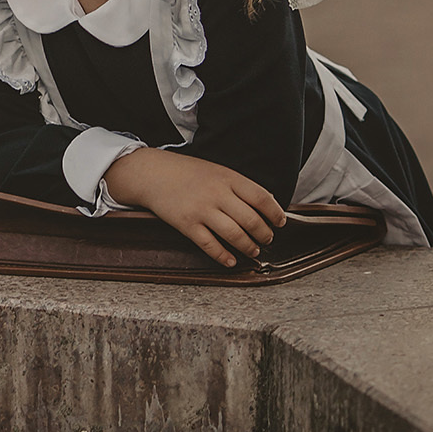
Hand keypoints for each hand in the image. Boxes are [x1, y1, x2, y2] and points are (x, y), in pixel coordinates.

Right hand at [101, 147, 287, 267]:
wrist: (152, 174)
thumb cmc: (186, 172)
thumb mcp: (217, 170)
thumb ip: (239, 185)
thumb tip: (267, 202)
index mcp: (227, 178)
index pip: (261, 198)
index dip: (275, 213)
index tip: (280, 222)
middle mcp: (217, 194)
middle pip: (251, 220)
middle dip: (264, 234)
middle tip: (267, 239)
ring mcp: (201, 210)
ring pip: (234, 235)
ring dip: (248, 246)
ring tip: (253, 250)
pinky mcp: (186, 224)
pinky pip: (209, 245)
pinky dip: (223, 256)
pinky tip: (230, 260)